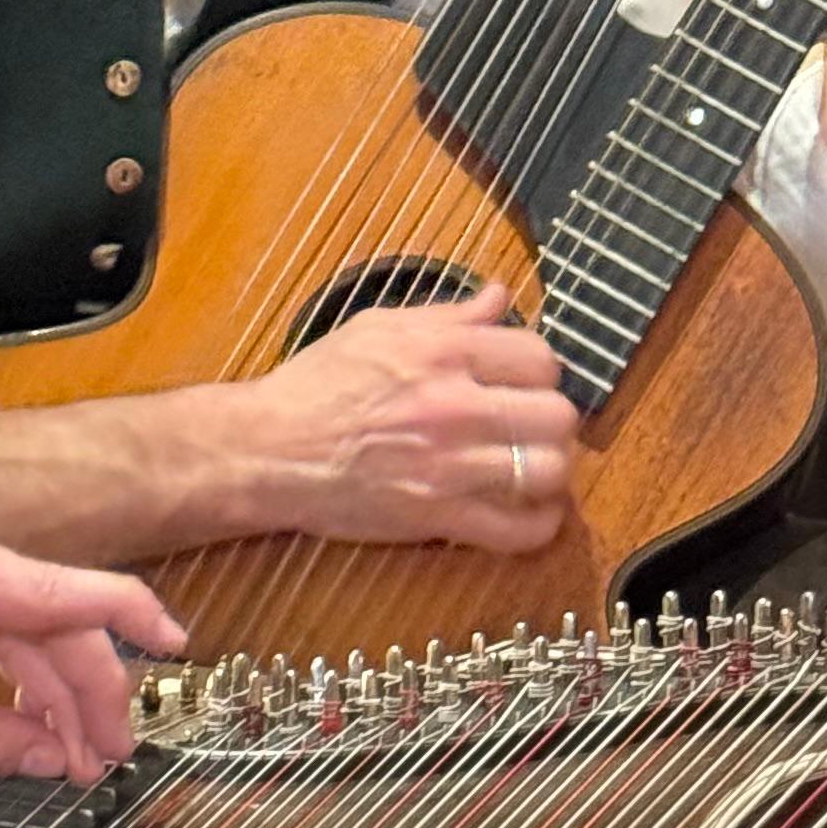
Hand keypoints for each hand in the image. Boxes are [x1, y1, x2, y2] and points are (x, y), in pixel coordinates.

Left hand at [0, 509, 184, 785]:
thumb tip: (53, 759)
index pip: (65, 591)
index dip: (132, 620)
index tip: (181, 650)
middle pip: (50, 614)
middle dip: (89, 688)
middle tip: (110, 760)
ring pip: (21, 620)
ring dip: (53, 685)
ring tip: (77, 759)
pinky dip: (13, 667)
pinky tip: (31, 722)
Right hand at [206, 287, 577, 549]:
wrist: (269, 448)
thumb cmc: (316, 385)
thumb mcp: (377, 327)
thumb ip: (447, 315)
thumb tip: (499, 295)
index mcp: (440, 352)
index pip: (539, 357)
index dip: (540, 371)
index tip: (526, 382)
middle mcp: (452, 405)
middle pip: (557, 415)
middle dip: (552, 420)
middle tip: (533, 425)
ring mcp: (448, 465)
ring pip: (549, 470)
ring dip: (549, 470)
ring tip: (533, 466)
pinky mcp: (437, 517)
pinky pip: (518, 531)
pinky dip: (538, 526)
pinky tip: (531, 512)